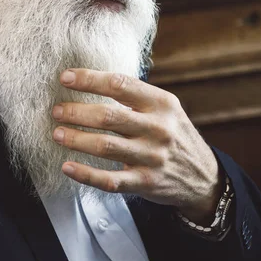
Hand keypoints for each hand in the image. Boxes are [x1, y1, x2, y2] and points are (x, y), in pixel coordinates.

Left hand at [52, 69, 222, 223]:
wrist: (203, 176)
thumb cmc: (174, 135)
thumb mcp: (165, 109)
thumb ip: (136, 96)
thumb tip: (91, 80)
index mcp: (161, 103)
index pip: (120, 84)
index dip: (89, 79)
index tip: (65, 78)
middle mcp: (158, 128)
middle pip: (108, 116)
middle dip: (76, 112)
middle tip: (57, 110)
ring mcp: (152, 156)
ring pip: (105, 146)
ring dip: (76, 139)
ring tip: (57, 133)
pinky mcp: (145, 182)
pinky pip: (110, 180)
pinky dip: (86, 174)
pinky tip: (68, 167)